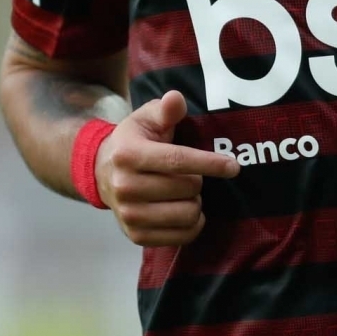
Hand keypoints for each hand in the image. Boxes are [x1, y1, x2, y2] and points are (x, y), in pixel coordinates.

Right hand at [96, 90, 238, 245]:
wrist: (103, 172)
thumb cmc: (134, 141)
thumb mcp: (146, 118)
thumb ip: (166, 109)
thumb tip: (176, 98)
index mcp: (129, 155)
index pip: (177, 161)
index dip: (210, 163)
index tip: (234, 167)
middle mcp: (124, 186)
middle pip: (187, 189)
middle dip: (198, 181)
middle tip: (190, 176)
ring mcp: (128, 215)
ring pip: (187, 214)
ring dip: (195, 203)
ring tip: (185, 193)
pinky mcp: (135, 236)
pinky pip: (181, 237)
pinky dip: (192, 225)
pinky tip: (184, 211)